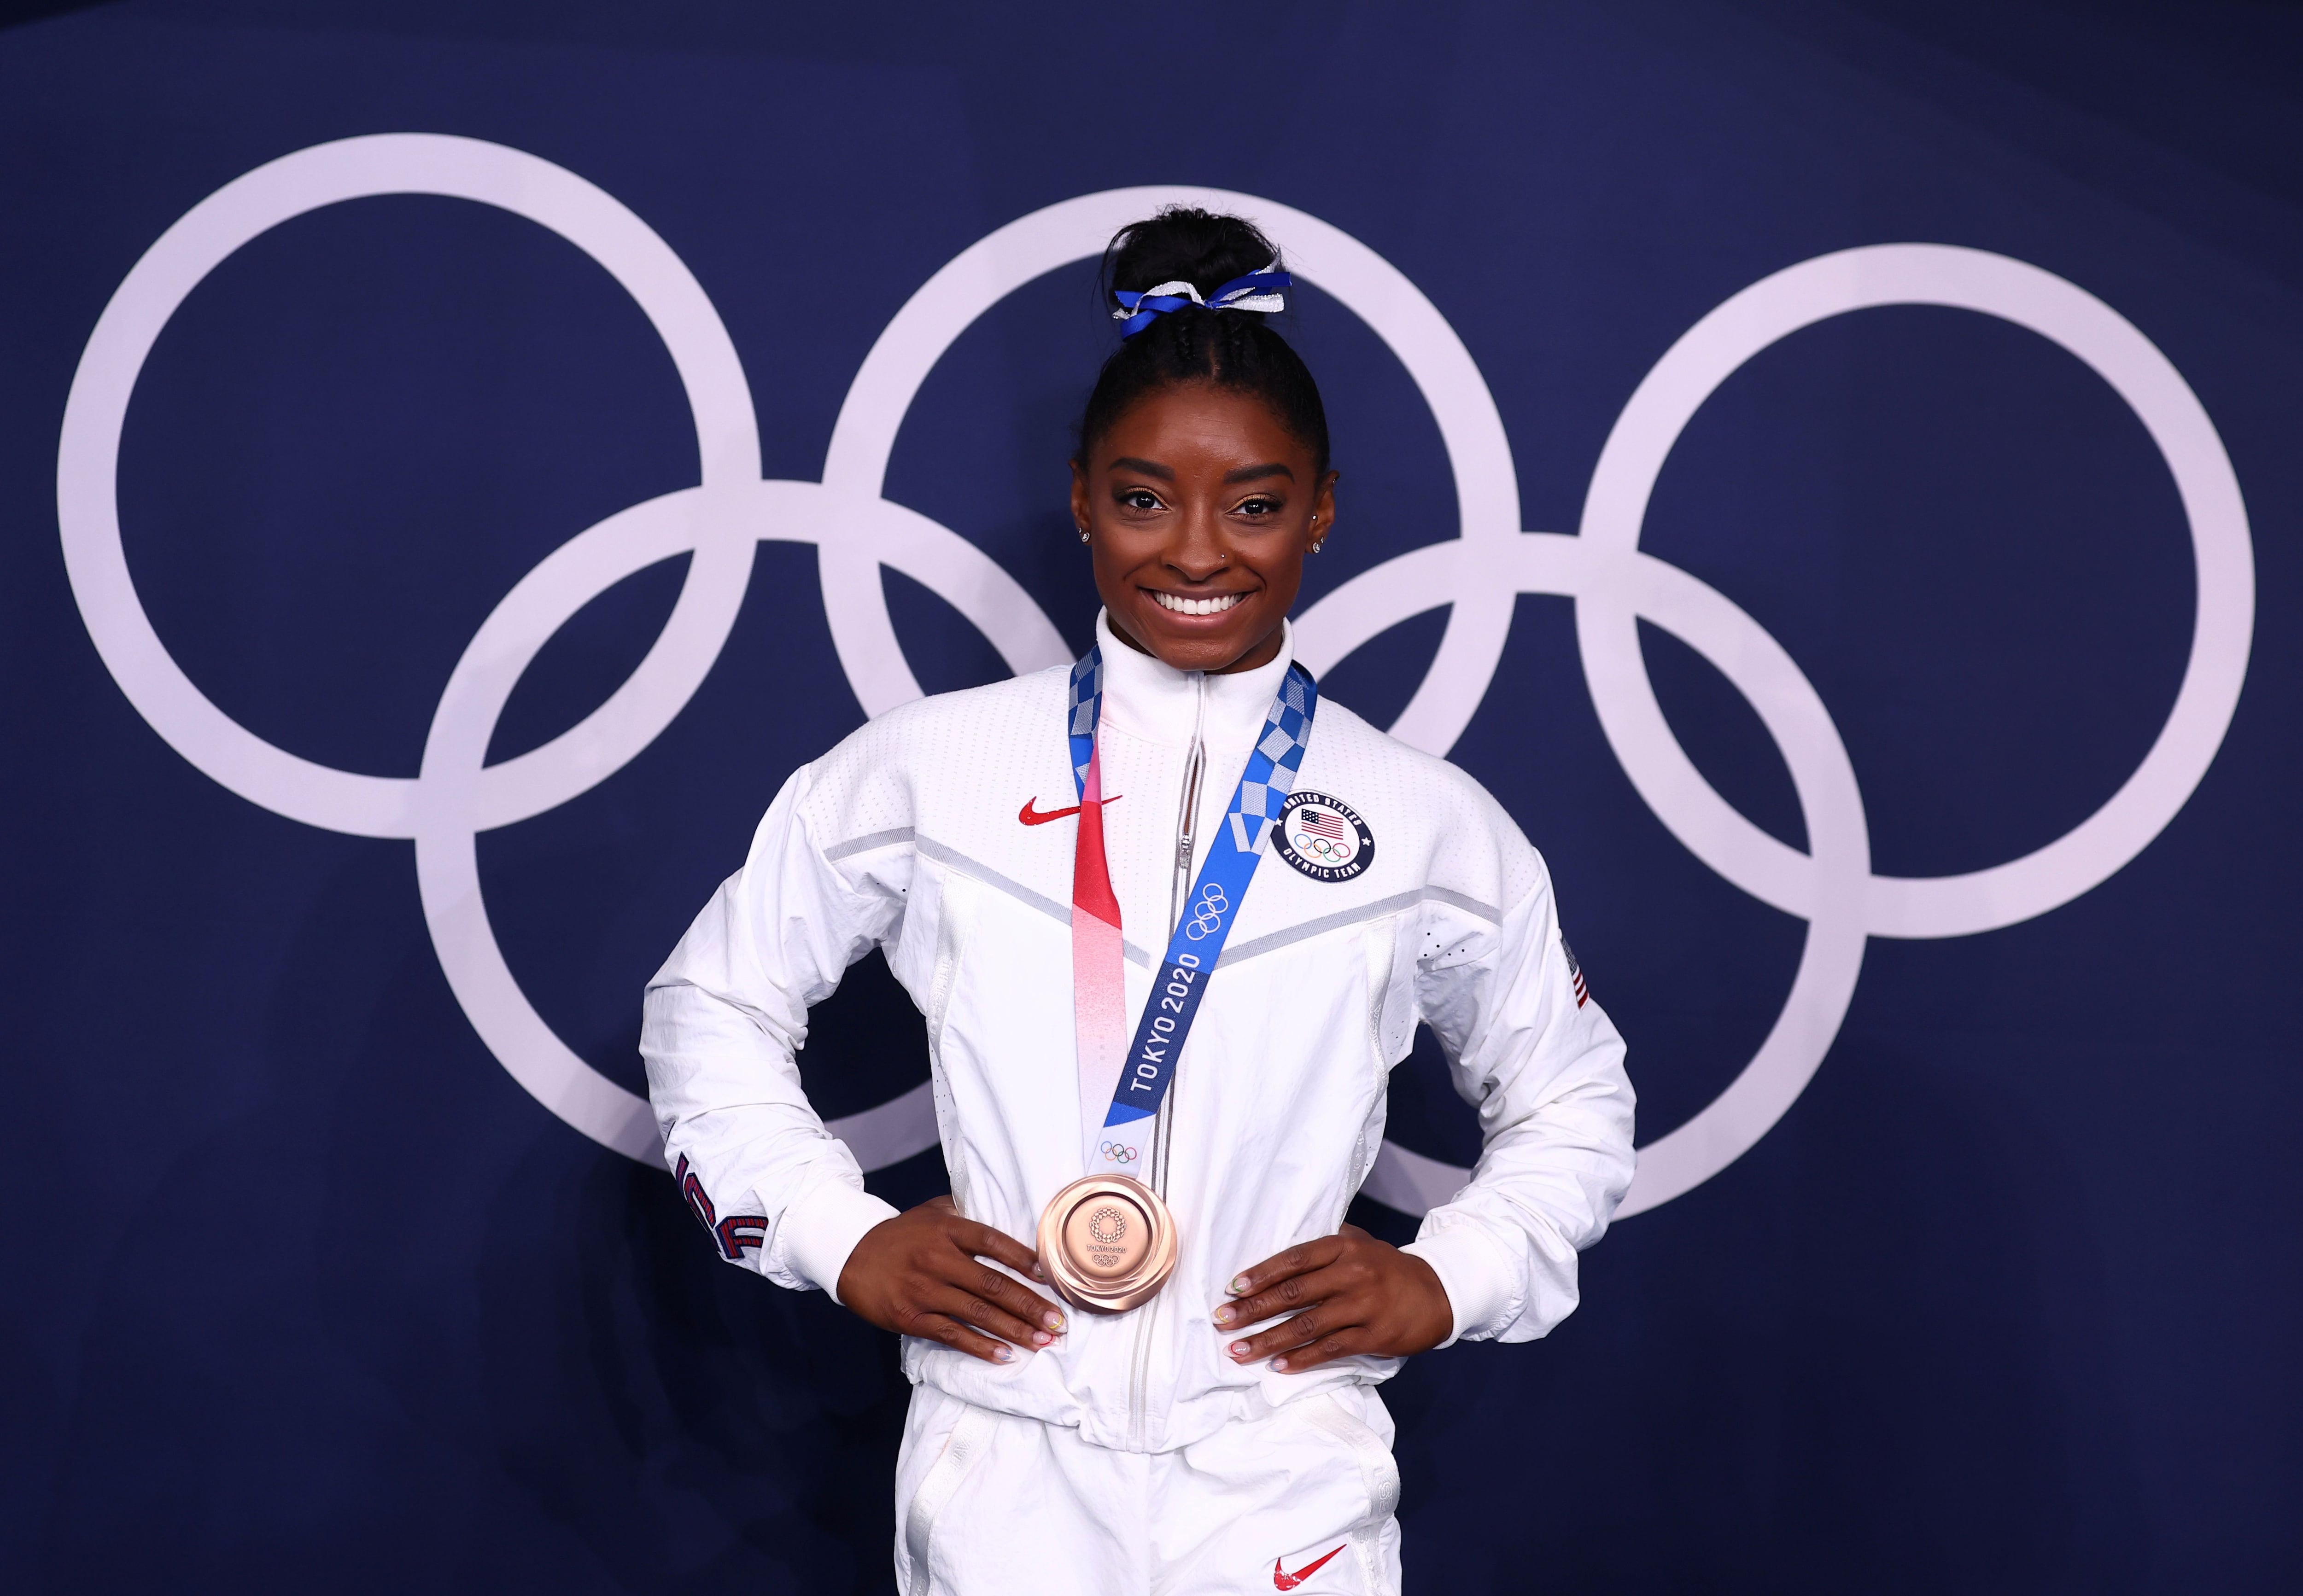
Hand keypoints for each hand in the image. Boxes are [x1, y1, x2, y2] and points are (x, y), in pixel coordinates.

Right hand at [835, 1195, 1067, 1363]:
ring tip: (1042, 1342)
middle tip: (1058, 1323)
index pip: (992, 1242)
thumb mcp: (932, 1212)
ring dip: (1014, 1330)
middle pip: (993, 1285)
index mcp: (947, 1230)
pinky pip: (952, 1335)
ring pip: (978, 1313)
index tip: (1049, 1276)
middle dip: (1030, 1305)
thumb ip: (966, 1213)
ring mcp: (925, 1291)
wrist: (851, 1254)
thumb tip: (1007, 1215)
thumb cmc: (901, 1234)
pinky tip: (1004, 1355)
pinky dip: (980, 1347)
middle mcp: (938, 1259)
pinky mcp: (911, 1318)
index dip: (1023, 1259)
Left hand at [1212, 1224, 1452, 1372]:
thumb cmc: (1387, 1267)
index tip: (1232, 1288)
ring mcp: (1363, 1305)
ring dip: (1268, 1340)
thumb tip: (1276, 1256)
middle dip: (1252, 1310)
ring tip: (1239, 1351)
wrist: (1439, 1291)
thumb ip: (1324, 1247)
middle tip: (1222, 1321)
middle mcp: (1352, 1273)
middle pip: (1293, 1293)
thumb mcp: (1360, 1243)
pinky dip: (1301, 1359)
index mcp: (1343, 1247)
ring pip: (1306, 1325)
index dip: (1261, 1274)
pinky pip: (1330, 1349)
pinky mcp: (1375, 1335)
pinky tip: (1278, 1366)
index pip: (1294, 1259)